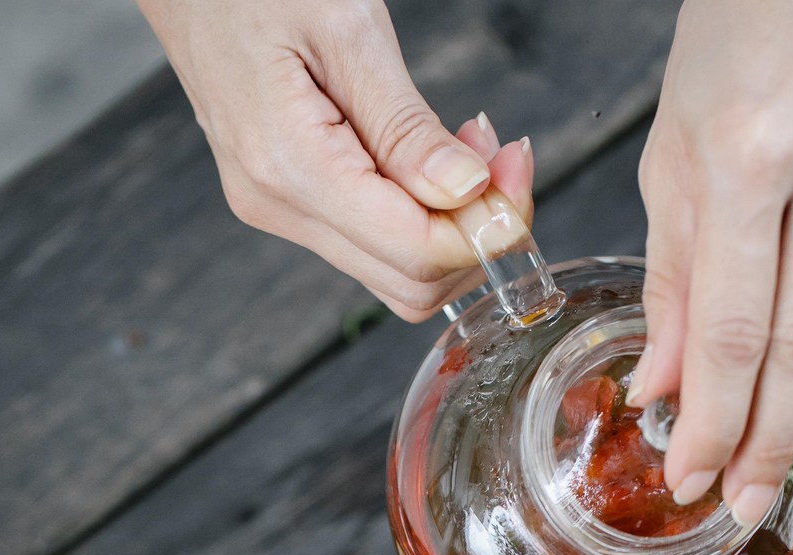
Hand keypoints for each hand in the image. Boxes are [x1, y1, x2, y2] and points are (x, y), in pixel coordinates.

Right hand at [136, 0, 533, 320]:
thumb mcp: (349, 32)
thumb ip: (407, 126)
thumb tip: (467, 192)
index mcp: (289, 166)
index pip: (416, 253)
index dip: (485, 225)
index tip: (513, 166)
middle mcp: (279, 207)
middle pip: (411, 283)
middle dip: (476, 232)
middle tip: (502, 157)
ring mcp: (279, 210)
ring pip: (395, 271)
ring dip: (451, 225)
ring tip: (468, 146)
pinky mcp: (288, 202)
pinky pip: (371, 240)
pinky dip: (419, 214)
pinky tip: (430, 158)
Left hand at [628, 0, 792, 524]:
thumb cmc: (727, 61)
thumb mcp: (671, 160)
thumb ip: (672, 281)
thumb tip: (666, 389)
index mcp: (747, 153)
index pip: (733, 328)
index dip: (715, 421)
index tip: (695, 480)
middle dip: (766, 438)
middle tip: (741, 500)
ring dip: (792, 316)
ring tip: (772, 236)